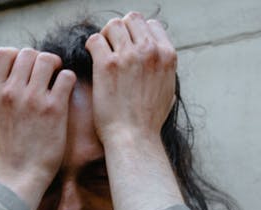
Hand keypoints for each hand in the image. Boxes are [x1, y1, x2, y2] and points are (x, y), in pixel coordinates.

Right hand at [0, 47, 76, 207]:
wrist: (17, 178)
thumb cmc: (3, 154)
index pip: (3, 53)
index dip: (17, 56)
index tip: (25, 70)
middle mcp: (10, 92)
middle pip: (28, 53)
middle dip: (39, 60)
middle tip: (46, 75)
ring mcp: (32, 99)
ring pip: (48, 59)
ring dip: (56, 66)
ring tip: (57, 79)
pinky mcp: (53, 109)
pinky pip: (66, 77)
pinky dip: (68, 80)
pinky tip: (65, 93)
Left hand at [85, 13, 177, 145]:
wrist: (134, 138)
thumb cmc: (149, 121)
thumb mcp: (169, 91)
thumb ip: (164, 70)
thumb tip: (160, 59)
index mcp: (167, 55)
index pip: (151, 24)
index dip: (138, 33)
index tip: (129, 45)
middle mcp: (149, 51)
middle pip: (131, 20)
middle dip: (121, 31)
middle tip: (112, 47)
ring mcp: (128, 56)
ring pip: (112, 25)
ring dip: (105, 36)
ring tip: (102, 51)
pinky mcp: (107, 64)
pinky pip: (95, 40)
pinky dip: (91, 46)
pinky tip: (91, 57)